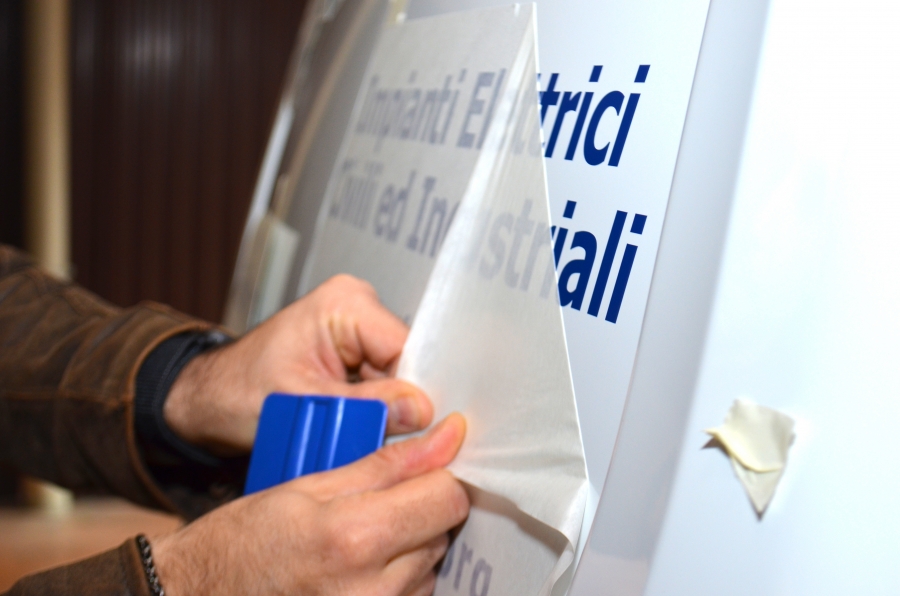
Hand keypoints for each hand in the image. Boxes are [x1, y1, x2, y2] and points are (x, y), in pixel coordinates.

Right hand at [153, 414, 468, 595]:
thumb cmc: (242, 543)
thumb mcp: (308, 486)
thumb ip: (388, 463)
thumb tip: (449, 436)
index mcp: (355, 538)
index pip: (447, 498)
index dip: (438, 476)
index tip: (423, 468)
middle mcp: (374, 590)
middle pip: (442, 532)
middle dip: (419, 511)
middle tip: (372, 506)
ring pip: (430, 567)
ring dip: (409, 548)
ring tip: (356, 543)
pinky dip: (396, 580)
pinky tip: (356, 572)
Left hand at [164, 275, 430, 453]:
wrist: (209, 402)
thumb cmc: (236, 391)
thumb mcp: (304, 402)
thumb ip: (367, 405)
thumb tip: (420, 409)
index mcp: (345, 304)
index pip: (407, 347)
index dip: (413, 392)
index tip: (415, 427)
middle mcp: (357, 309)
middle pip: (407, 364)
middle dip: (396, 405)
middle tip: (370, 433)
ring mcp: (359, 332)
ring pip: (399, 381)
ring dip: (384, 413)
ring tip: (350, 429)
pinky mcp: (356, 356)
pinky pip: (384, 388)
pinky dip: (374, 413)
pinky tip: (352, 426)